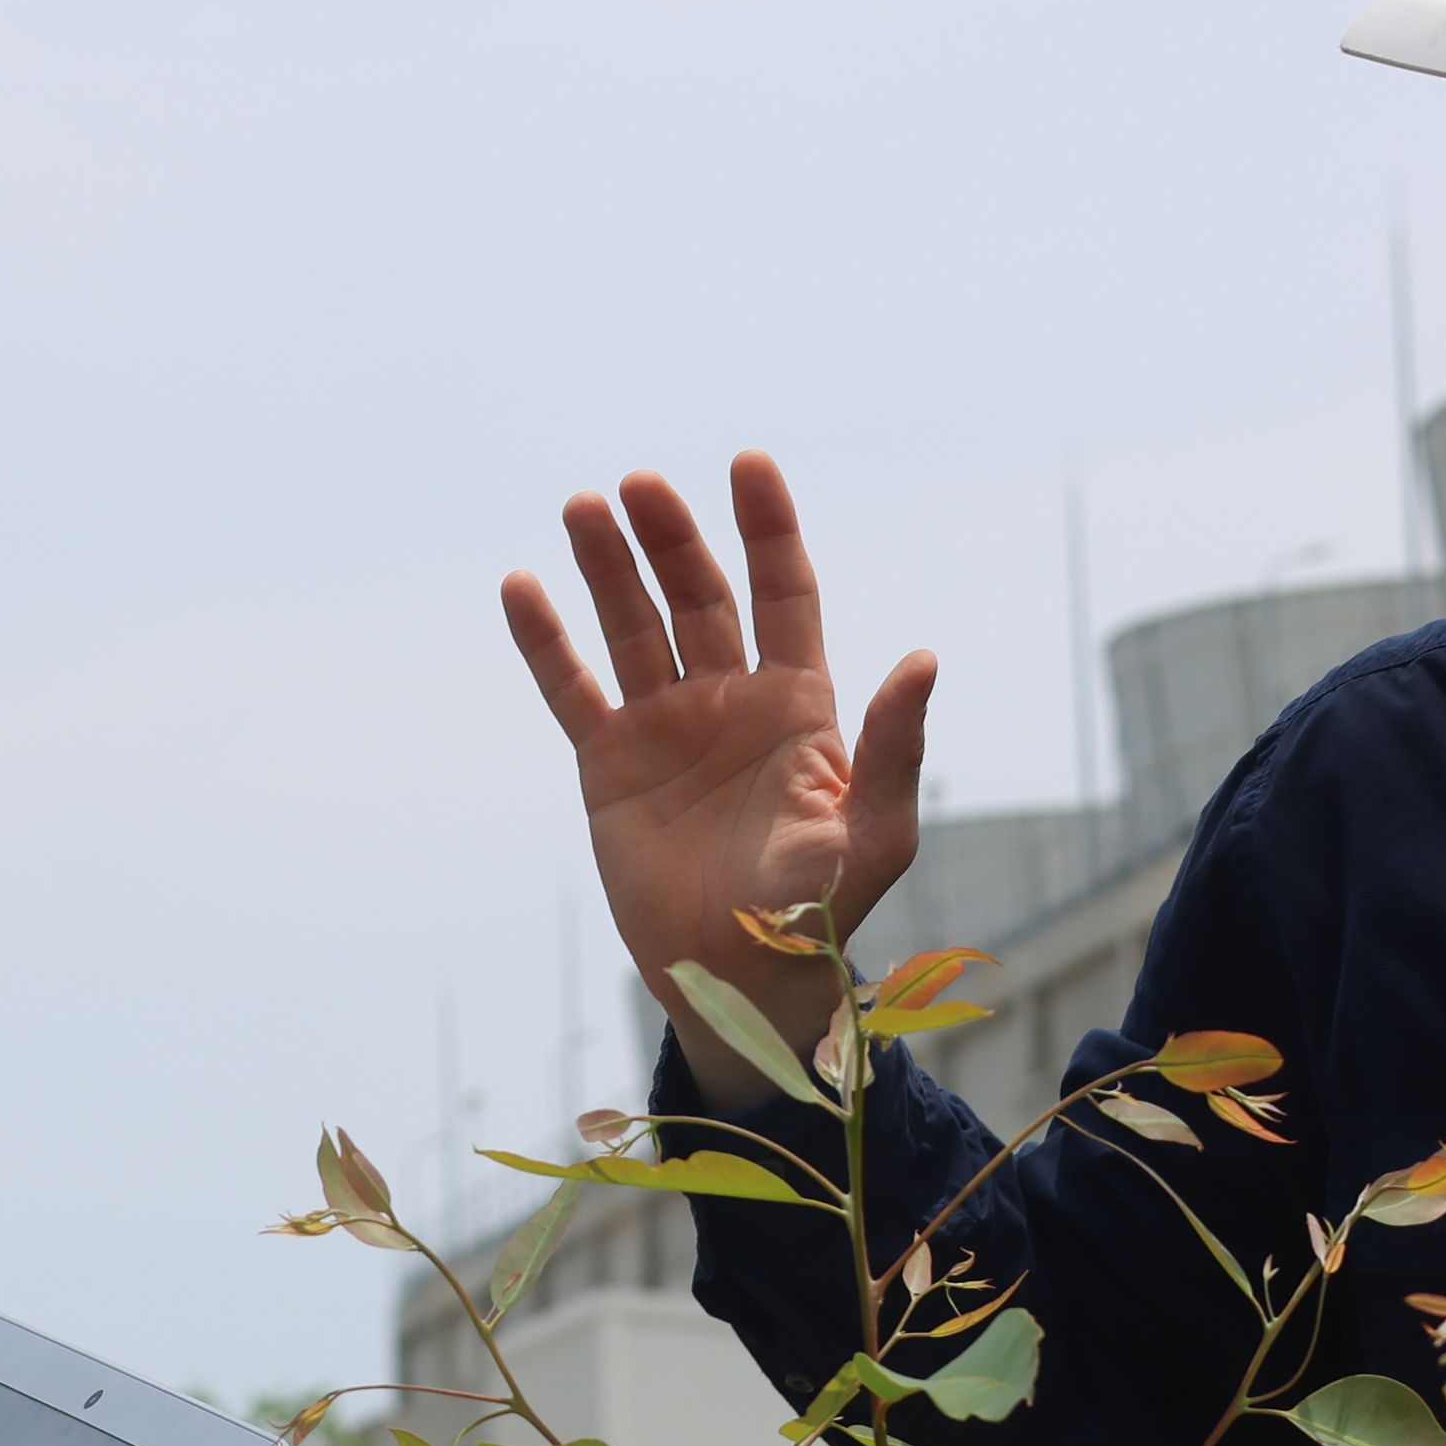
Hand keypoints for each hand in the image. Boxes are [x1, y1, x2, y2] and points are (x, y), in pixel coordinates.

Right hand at [499, 453, 937, 1093]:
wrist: (741, 982)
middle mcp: (729, 699)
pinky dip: (546, 641)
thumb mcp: (875, 832)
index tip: (747, 464)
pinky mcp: (609, 764)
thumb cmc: (823, 914)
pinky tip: (522, 587)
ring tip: (581, 507)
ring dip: (608, 566)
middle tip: (638, 486)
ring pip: (633, 626)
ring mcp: (665, 727)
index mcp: (799, 704)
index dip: (767, 528)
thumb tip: (922, 657)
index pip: (783, 592)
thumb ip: (895, 745)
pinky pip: (572, 689)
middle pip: (698, 595)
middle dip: (672, 537)